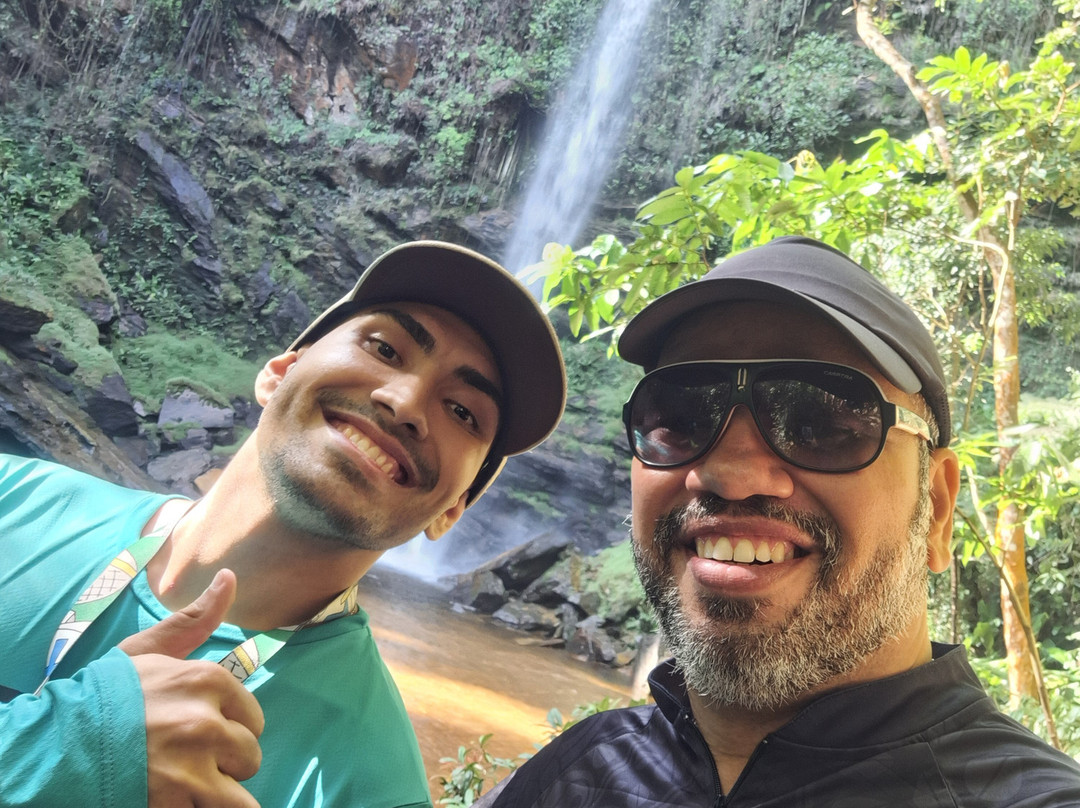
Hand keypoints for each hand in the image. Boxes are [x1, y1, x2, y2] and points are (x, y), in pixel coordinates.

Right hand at [119, 569, 264, 807]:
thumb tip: (230, 577)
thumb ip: (195, 619)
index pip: (252, 717)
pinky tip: (180, 801)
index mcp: (207, 682)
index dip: (228, 726)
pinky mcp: (175, 806)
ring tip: (188, 784)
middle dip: (225, 762)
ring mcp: (192, 771)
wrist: (54, 748)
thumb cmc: (103, 696)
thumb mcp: (148, 651)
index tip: (199, 728)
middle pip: (250, 755)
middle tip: (188, 759)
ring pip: (239, 794)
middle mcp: (206, 724)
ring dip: (218, 793)